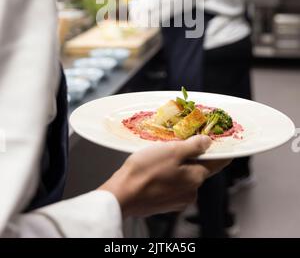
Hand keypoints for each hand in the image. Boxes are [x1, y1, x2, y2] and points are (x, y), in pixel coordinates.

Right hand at [98, 135, 229, 217]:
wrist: (122, 195)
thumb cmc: (145, 171)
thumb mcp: (172, 150)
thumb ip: (193, 146)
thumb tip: (208, 142)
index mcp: (196, 178)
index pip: (217, 163)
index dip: (219, 151)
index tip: (220, 142)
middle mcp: (191, 192)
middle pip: (199, 169)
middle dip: (193, 156)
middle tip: (180, 142)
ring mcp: (177, 200)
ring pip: (184, 177)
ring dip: (178, 165)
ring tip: (163, 154)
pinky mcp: (165, 203)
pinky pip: (173, 184)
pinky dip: (169, 175)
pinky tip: (156, 168)